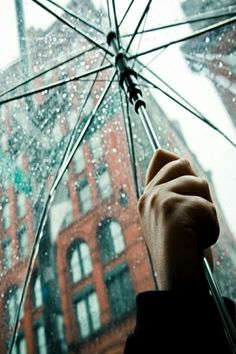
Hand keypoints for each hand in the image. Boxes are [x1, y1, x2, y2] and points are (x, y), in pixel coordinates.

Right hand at [138, 149, 218, 290]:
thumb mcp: (176, 212)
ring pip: (199, 184)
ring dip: (206, 212)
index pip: (163, 159)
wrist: (179, 284)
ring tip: (193, 233)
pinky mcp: (171, 210)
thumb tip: (161, 150)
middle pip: (184, 165)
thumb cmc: (183, 250)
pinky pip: (207, 208)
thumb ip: (171, 183)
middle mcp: (147, 196)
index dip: (181, 171)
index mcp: (147, 196)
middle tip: (190, 220)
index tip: (183, 198)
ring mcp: (157, 201)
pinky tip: (196, 243)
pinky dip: (210, 229)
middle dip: (197, 191)